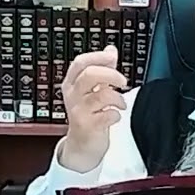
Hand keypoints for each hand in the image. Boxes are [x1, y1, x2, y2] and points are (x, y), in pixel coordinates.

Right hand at [59, 45, 128, 172]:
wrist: (81, 145)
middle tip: (122, 81)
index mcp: (72, 83)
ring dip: (117, 98)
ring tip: (120, 103)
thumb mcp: (92, 89)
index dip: (98, 57)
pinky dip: (116, 114)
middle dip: (110, 74)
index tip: (112, 57)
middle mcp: (73, 96)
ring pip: (100, 95)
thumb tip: (110, 49)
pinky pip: (106, 115)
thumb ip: (101, 70)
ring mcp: (79, 111)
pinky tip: (115, 116)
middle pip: (89, 75)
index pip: (80, 62)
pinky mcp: (88, 126)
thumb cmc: (87, 115)